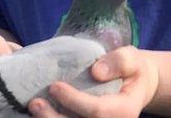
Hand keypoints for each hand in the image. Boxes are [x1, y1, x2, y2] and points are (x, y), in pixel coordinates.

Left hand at [28, 45, 158, 117]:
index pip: (96, 111)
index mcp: (124, 110)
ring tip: (34, 107)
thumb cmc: (132, 70)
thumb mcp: (132, 58)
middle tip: (35, 103)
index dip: (74, 101)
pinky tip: (40, 113)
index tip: (55, 86)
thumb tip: (96, 72)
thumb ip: (119, 61)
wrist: (136, 86)